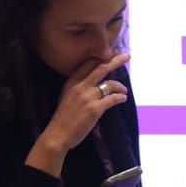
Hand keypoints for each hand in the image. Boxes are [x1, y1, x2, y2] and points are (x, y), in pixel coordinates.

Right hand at [26, 53, 129, 176]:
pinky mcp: (95, 109)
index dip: (102, 57)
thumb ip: (78, 86)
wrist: (58, 134)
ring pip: (109, 84)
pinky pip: (112, 99)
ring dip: (120, 86)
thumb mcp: (66, 95)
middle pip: (101, 67)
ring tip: (124, 90)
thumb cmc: (63, 117)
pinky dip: (120, 97)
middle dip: (116, 60)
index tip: (112, 53)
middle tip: (127, 56)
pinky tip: (123, 98)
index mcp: (72, 81)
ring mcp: (88, 97)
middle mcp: (80, 86)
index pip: (89, 63)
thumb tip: (93, 81)